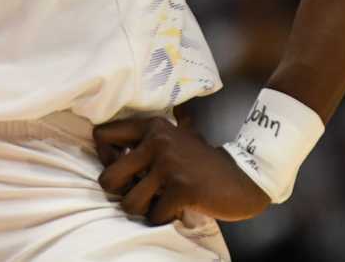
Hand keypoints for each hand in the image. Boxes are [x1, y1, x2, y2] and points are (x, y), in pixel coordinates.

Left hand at [94, 114, 270, 226]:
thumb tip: (123, 134)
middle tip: (139, 192)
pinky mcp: (181, 188)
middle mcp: (157, 141)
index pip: (102, 136)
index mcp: (152, 126)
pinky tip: (175, 209)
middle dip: (121, 193)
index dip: (106, 158)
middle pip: (108, 177)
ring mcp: (169, 165)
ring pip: (128, 203)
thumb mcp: (179, 135)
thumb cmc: (204, 161)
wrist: (242, 177)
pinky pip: (153, 216)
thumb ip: (153, 133)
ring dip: (143, 210)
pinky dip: (163, 219)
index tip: (124, 168)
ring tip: (159, 203)